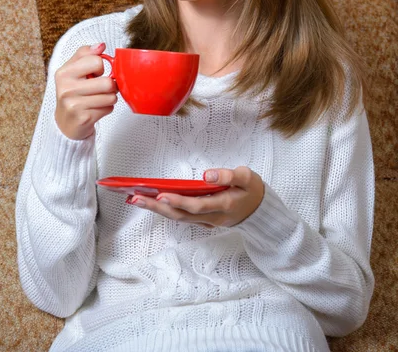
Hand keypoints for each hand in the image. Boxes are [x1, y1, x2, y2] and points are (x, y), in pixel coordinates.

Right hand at [54, 43, 117, 139]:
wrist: (65, 122)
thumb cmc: (72, 93)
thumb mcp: (73, 70)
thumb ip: (85, 54)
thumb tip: (101, 45)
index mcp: (64, 73)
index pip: (96, 61)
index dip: (100, 67)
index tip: (94, 73)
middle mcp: (66, 89)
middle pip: (107, 82)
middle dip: (110, 85)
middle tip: (102, 88)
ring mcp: (74, 105)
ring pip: (111, 97)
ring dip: (110, 98)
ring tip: (99, 99)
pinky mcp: (83, 118)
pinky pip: (108, 109)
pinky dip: (107, 109)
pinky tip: (96, 109)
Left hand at [130, 166, 264, 227]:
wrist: (261, 211)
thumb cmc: (252, 190)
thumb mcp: (247, 177)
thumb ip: (229, 176)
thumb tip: (207, 175)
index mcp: (224, 205)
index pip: (197, 206)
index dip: (179, 202)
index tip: (162, 195)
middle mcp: (212, 217)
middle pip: (182, 215)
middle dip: (158, 208)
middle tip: (136, 198)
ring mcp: (207, 221)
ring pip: (179, 218)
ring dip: (158, 210)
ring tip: (137, 199)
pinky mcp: (204, 221)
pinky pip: (183, 217)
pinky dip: (167, 211)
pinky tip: (154, 203)